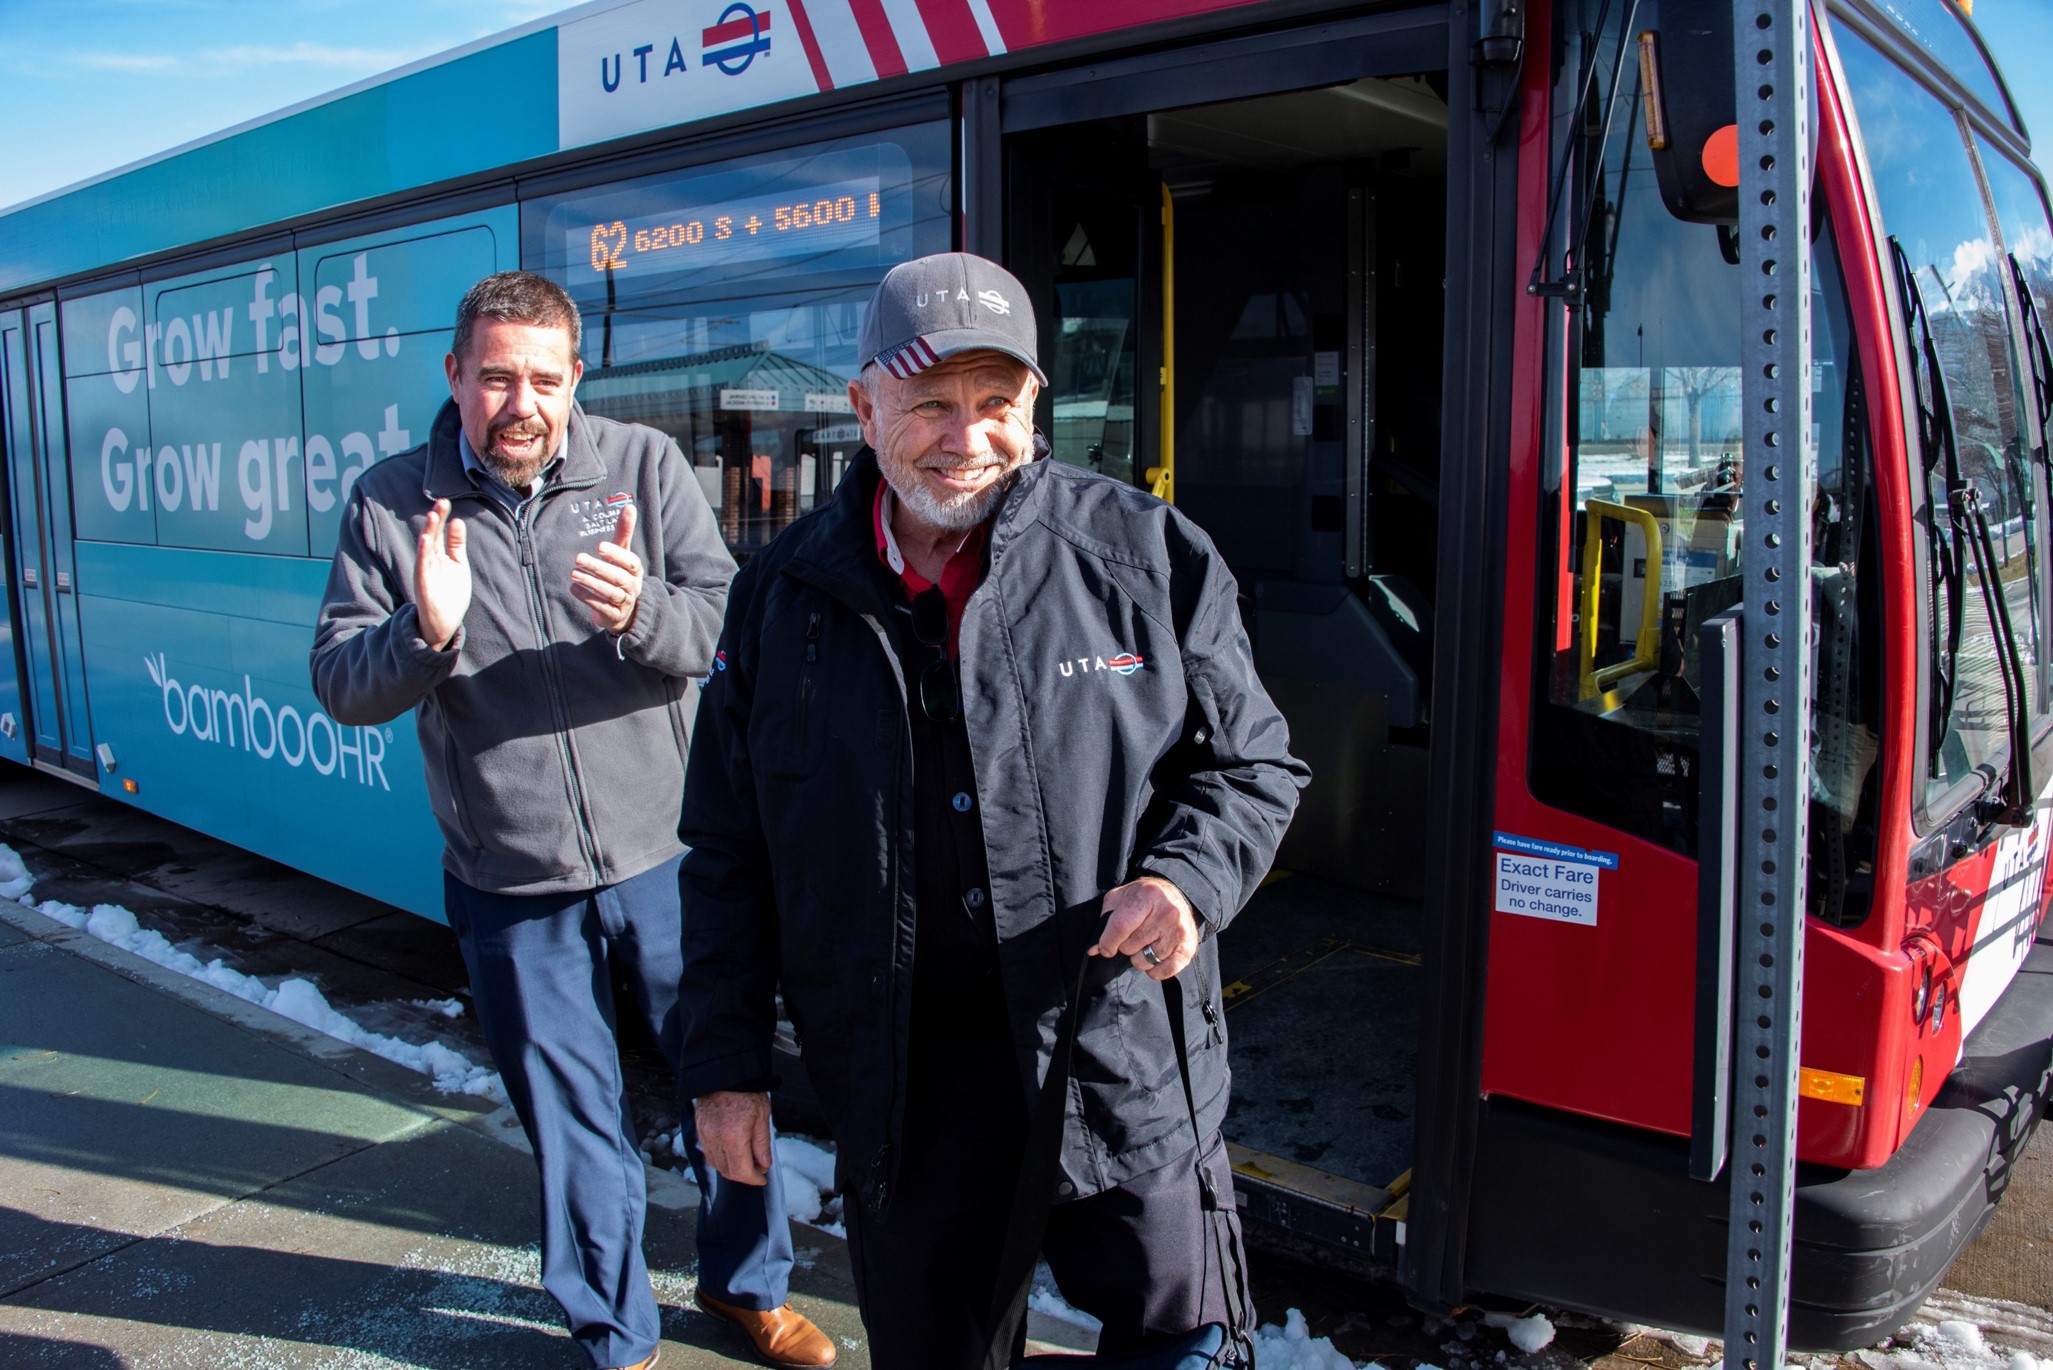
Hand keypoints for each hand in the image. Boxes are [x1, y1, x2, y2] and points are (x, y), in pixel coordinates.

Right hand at [415, 498, 469, 649]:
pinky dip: (423, 553)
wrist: (443, 624)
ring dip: (428, 532)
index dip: (441, 517)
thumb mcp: (457, 565)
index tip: (445, 501)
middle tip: (441, 502)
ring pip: (425, 549)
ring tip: (433, 516)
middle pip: (431, 536)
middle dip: (435, 520)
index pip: (438, 532)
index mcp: (438, 556)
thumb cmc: (449, 593)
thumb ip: (456, 544)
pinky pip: (422, 567)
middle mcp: (429, 562)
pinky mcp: (423, 585)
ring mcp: (425, 573)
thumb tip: (458, 521)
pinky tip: (425, 540)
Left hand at [572, 503, 642, 633]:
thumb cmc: (621, 574)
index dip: (616, 554)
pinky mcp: (614, 616)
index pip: (630, 562)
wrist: (626, 610)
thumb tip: (629, 506)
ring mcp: (624, 603)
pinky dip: (587, 598)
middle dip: (598, 568)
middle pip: (618, 578)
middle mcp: (632, 587)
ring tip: (573, 574)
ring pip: (610, 593)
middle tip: (578, 558)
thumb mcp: (623, 553)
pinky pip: (601, 607)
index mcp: (635, 570)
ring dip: (591, 583)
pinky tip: (574, 588)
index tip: (599, 546)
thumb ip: (624, 532)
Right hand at [695, 1090, 772, 1185]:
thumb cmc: (745, 1091)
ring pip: (717, 1165)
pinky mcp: (700, 1130)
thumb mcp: (762, 1116)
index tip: (762, 1178)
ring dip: (732, 1168)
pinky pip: (709, 1153)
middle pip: (727, 1172)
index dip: (754, 1179)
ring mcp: (705, 1135)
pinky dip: (721, 1158)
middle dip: (744, 1175)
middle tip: (757, 1169)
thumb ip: (762, 1144)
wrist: (724, 1073)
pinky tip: (732, 1152)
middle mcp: (716, 1140)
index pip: (741, 1172)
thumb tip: (764, 1164)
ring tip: (746, 1160)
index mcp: (733, 1137)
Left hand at [1091, 875, 1199, 979]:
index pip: (1120, 927)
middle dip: (1125, 946)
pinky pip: (1165, 971)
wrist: (1174, 895)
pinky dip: (1155, 970)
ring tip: (1145, 942)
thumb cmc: (1142, 898)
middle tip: (1133, 934)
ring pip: (1144, 961)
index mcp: (1148, 895)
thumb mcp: (1120, 899)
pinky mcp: (1188, 947)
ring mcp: (1179, 930)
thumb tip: (1094, 950)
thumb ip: (1105, 922)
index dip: (1107, 942)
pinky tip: (1153, 958)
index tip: (1104, 947)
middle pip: (1131, 946)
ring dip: (1139, 957)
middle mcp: (1168, 912)